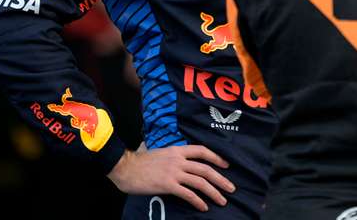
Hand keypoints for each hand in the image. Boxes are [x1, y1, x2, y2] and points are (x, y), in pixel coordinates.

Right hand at [107, 144, 234, 211]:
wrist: (125, 167)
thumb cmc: (140, 161)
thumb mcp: (160, 152)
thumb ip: (173, 156)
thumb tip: (181, 160)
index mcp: (177, 150)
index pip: (202, 151)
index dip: (216, 158)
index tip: (226, 165)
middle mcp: (178, 160)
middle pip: (205, 169)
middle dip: (221, 179)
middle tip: (231, 188)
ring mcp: (174, 172)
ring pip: (200, 182)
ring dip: (214, 192)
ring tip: (222, 200)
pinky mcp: (168, 185)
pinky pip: (188, 194)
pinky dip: (198, 201)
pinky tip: (203, 207)